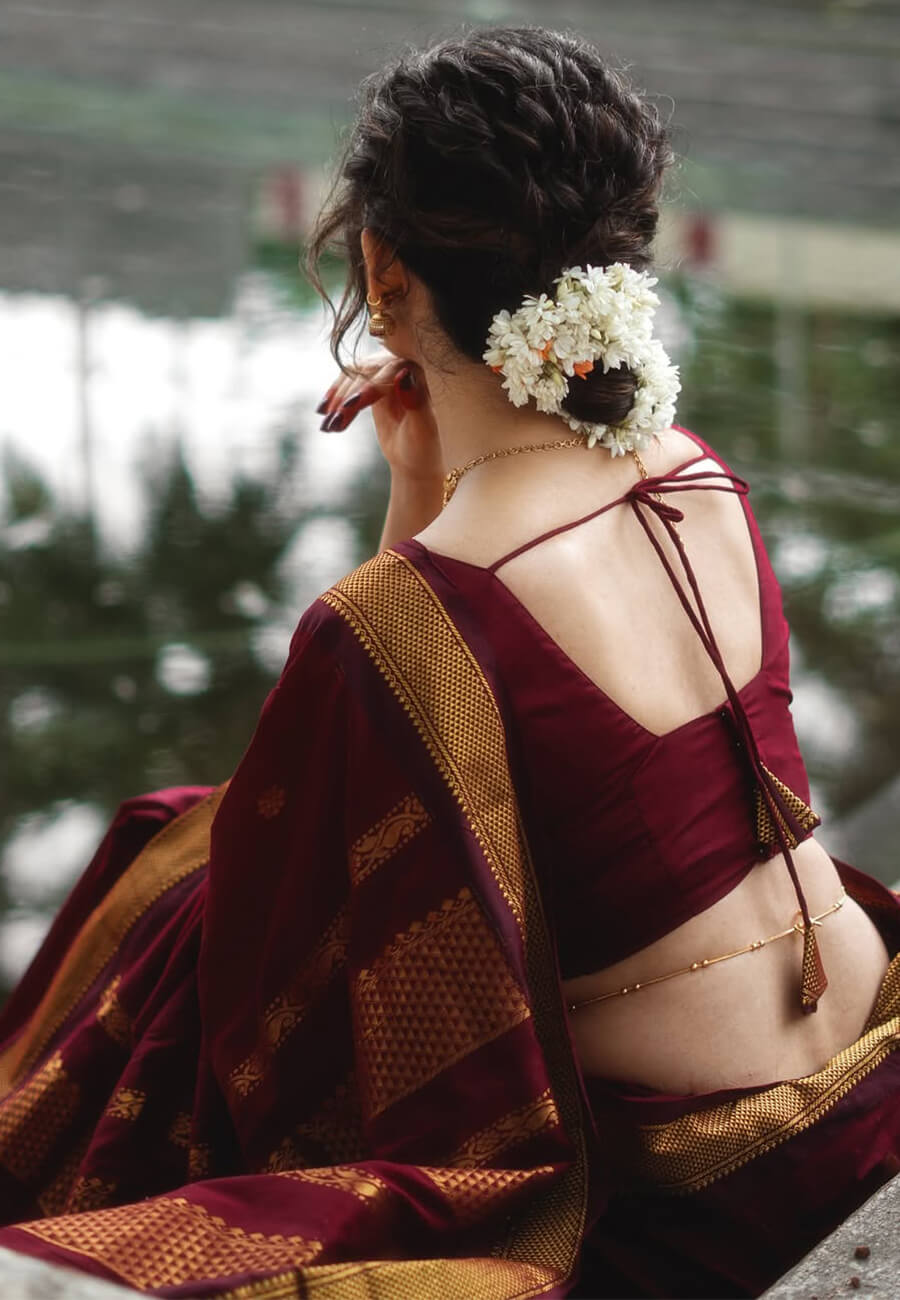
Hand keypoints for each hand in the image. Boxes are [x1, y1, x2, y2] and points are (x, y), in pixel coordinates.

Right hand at [317, 353, 442, 482]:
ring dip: (338, 399)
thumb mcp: (422, 429)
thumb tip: (403, 374)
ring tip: (328, 426)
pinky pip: (349, 383)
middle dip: (348, 398)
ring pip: (354, 376)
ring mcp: (386, 374)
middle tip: (334, 423)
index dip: (367, 388)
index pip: (389, 372)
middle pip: (367, 372)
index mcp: (419, 373)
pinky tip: (324, 412)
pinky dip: (335, 397)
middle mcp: (403, 367)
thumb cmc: (423, 447)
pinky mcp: (373, 384)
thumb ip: (416, 401)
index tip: (349, 407)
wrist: (414, 460)